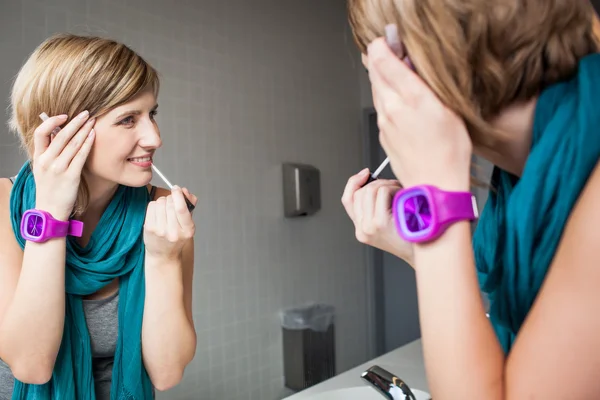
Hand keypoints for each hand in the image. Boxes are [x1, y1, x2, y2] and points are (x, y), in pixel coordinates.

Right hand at [33, 111, 95, 219]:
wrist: (50, 210)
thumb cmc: (49, 188)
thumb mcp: (43, 169)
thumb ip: (49, 152)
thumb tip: (58, 133)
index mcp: (38, 157)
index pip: (40, 133)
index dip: (51, 121)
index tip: (64, 115)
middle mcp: (46, 161)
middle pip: (60, 135)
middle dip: (74, 122)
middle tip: (85, 112)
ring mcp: (58, 169)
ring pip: (72, 144)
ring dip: (84, 130)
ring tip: (92, 120)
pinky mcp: (71, 177)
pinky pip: (80, 156)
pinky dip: (87, 144)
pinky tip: (93, 135)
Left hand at [144, 186, 196, 260]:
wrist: (164, 255)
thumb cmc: (177, 237)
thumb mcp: (188, 224)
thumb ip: (189, 205)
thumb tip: (184, 191)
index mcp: (187, 230)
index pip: (181, 208)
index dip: (178, 195)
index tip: (177, 188)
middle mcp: (174, 232)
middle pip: (170, 203)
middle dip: (171, 198)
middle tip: (171, 201)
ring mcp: (160, 231)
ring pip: (160, 203)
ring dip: (162, 201)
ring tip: (164, 209)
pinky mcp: (149, 228)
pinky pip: (151, 206)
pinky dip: (155, 205)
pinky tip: (157, 212)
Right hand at [342, 169, 412, 264]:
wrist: (427, 252)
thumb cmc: (412, 234)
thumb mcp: (388, 220)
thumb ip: (375, 205)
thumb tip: (371, 178)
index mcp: (361, 229)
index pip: (347, 200)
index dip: (354, 182)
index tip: (366, 173)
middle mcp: (362, 229)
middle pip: (359, 193)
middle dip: (377, 183)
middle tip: (393, 186)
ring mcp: (369, 227)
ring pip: (370, 190)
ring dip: (387, 185)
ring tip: (400, 193)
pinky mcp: (380, 223)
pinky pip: (383, 192)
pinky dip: (394, 189)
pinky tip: (403, 198)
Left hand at [367, 37, 471, 191]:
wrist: (434, 186)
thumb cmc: (449, 153)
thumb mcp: (450, 110)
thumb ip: (429, 85)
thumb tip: (415, 67)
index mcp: (411, 98)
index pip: (383, 60)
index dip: (383, 45)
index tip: (389, 40)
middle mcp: (391, 108)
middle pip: (374, 72)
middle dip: (381, 59)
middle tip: (393, 52)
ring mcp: (383, 122)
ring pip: (376, 90)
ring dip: (383, 78)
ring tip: (398, 75)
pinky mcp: (381, 134)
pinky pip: (380, 108)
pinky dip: (386, 98)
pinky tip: (400, 101)